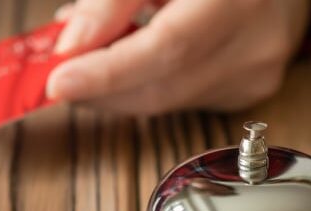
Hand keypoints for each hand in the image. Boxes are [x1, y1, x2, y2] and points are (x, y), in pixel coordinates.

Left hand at [46, 0, 310, 114]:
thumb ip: (112, 0)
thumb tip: (72, 44)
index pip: (167, 48)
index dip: (108, 72)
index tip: (59, 82)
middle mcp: (257, 40)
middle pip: (161, 86)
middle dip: (98, 87)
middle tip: (54, 72)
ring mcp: (257, 72)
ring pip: (164, 100)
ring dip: (115, 86)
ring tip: (90, 49)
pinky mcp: (248, 90)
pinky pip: (179, 99)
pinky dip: (142, 84)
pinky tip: (129, 56)